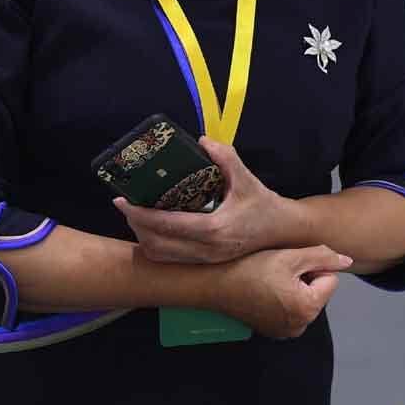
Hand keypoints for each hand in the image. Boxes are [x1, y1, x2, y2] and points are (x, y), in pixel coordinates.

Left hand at [118, 137, 309, 264]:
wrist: (282, 230)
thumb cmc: (264, 204)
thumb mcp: (246, 178)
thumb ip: (226, 157)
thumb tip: (202, 140)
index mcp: (214, 229)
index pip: (166, 225)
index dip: (139, 213)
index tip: (121, 200)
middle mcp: (206, 249)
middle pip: (155, 244)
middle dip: (135, 225)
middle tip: (127, 206)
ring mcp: (205, 260)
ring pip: (160, 255)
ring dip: (143, 237)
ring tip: (138, 216)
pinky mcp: (205, 263)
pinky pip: (170, 259)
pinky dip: (155, 245)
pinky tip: (154, 230)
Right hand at [213, 244, 353, 338]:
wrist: (215, 284)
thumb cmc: (251, 268)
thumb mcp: (291, 256)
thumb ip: (324, 257)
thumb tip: (347, 262)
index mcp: (308, 308)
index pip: (330, 279)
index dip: (313, 267)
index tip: (290, 265)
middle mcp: (300, 326)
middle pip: (319, 292)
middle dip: (305, 279)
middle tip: (279, 272)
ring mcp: (286, 332)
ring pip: (306, 300)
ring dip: (296, 288)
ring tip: (271, 281)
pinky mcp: (274, 332)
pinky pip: (293, 310)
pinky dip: (285, 299)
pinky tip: (266, 291)